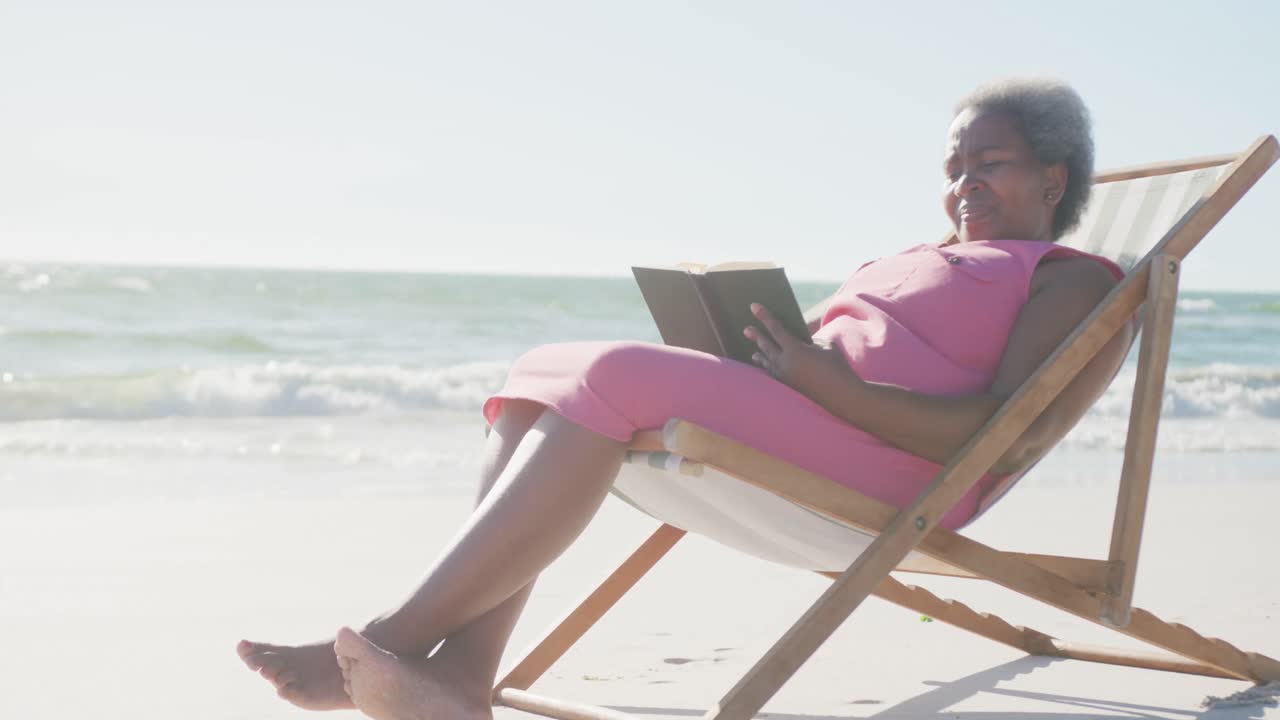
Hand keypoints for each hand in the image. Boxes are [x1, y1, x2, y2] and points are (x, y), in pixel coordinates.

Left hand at [743, 303, 859, 397]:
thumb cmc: (837, 367)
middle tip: (746, 329)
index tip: (753, 306)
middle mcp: (786, 363)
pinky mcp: (790, 388)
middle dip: (756, 336)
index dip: (765, 316)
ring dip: (760, 356)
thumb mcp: (826, 346)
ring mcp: (786, 377)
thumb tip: (799, 343)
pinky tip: (768, 371)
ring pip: (768, 363)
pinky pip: (774, 376)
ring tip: (753, 353)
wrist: (842, 395)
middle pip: (766, 346)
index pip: (776, 329)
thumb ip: (810, 342)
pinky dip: (769, 371)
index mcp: (795, 350)